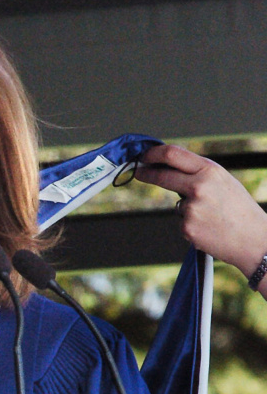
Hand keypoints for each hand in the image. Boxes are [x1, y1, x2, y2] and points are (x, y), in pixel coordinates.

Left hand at [135, 143, 266, 278]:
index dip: (153, 154)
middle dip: (146, 173)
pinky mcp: (187, 227)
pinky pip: (182, 221)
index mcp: (210, 171)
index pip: (172, 155)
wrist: (253, 239)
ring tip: (212, 216)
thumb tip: (168, 165)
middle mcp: (199, 187)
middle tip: (139, 172)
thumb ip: (197, 173)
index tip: (144, 156)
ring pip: (177, 203)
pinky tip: (209, 227)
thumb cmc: (238, 209)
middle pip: (162, 176)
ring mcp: (192, 208)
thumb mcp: (222, 181)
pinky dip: (191, 224)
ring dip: (188, 209)